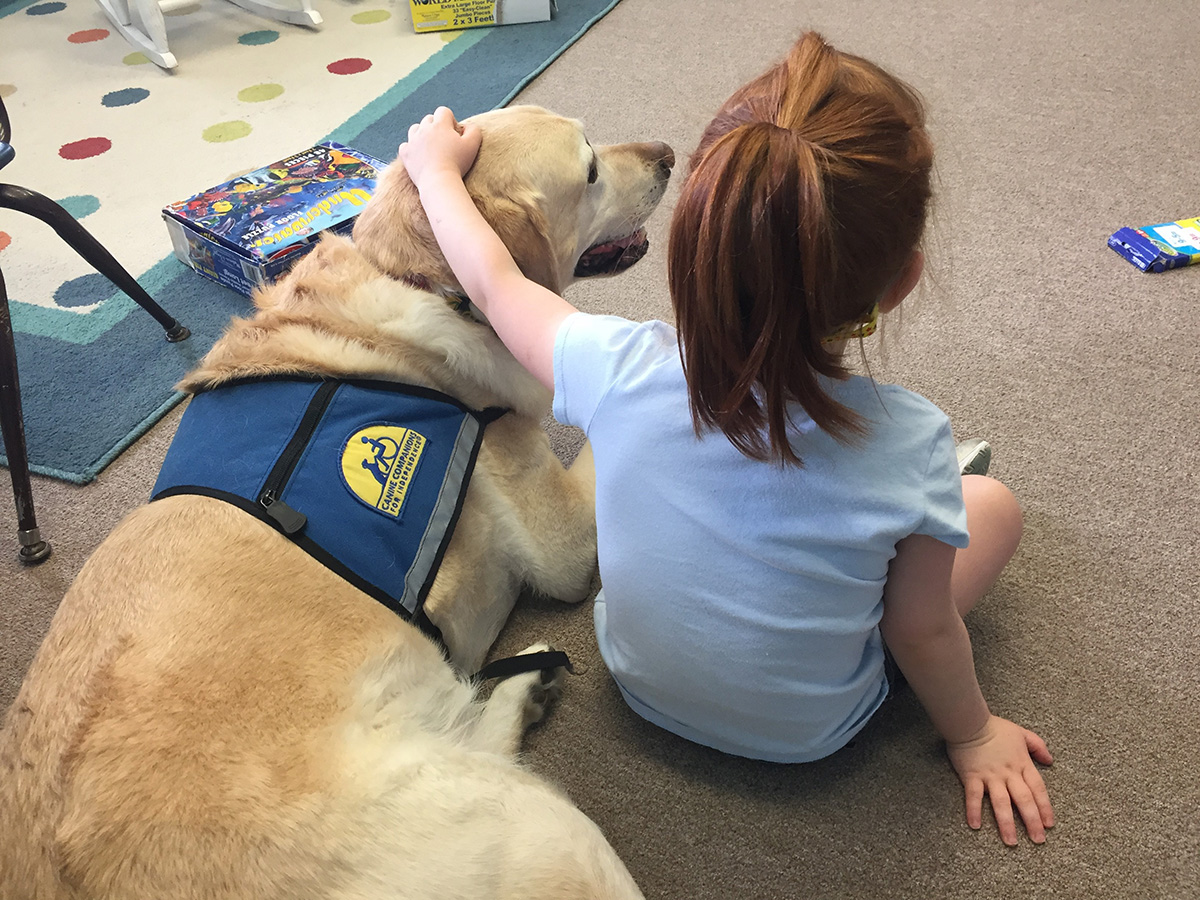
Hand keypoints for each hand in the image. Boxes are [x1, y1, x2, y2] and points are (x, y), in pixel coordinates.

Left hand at [397, 106, 481, 190]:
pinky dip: (411, 148)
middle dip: (436, 127)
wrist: (439, 182)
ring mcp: (413, 141)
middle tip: (444, 143)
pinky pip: (405, 145)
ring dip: (422, 134)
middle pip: (429, 119)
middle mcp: (424, 129)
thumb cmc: (458, 164)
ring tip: (431, 147)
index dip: (450, 120)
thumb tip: (467, 126)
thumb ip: (473, 130)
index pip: (444, 111)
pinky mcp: (405, 154)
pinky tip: (419, 155)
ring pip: (415, 129)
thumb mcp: (473, 145)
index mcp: (440, 124)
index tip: (454, 134)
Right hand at [946, 714, 1054, 845]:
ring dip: (1007, 823)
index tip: (1049, 824)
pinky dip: (974, 810)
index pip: (1038, 789)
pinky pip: (973, 796)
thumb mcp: (1021, 733)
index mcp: (1021, 764)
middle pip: (1024, 800)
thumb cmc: (994, 727)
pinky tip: (975, 825)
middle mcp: (1008, 773)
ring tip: (1011, 841)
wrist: (969, 722)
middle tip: (1038, 840)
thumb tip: (1050, 760)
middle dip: (1032, 822)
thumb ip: (1038, 746)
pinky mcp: (972, 776)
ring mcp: (990, 776)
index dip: (1045, 808)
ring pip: (1001, 803)